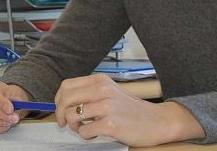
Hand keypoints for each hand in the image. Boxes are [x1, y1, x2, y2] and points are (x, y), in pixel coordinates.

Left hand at [54, 74, 204, 146]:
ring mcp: (107, 106)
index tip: (61, 110)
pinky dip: (86, 136)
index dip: (58, 100)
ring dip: (74, 126)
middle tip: (64, 124)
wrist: (157, 121)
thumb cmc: (131, 109)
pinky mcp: (111, 123)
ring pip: (72, 116)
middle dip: (60, 114)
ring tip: (86, 128)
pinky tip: (97, 134)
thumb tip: (63, 103)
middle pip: (65, 99)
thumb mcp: (110, 93)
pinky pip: (84, 131)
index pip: (66, 86)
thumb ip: (89, 94)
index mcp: (100, 80)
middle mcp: (102, 90)